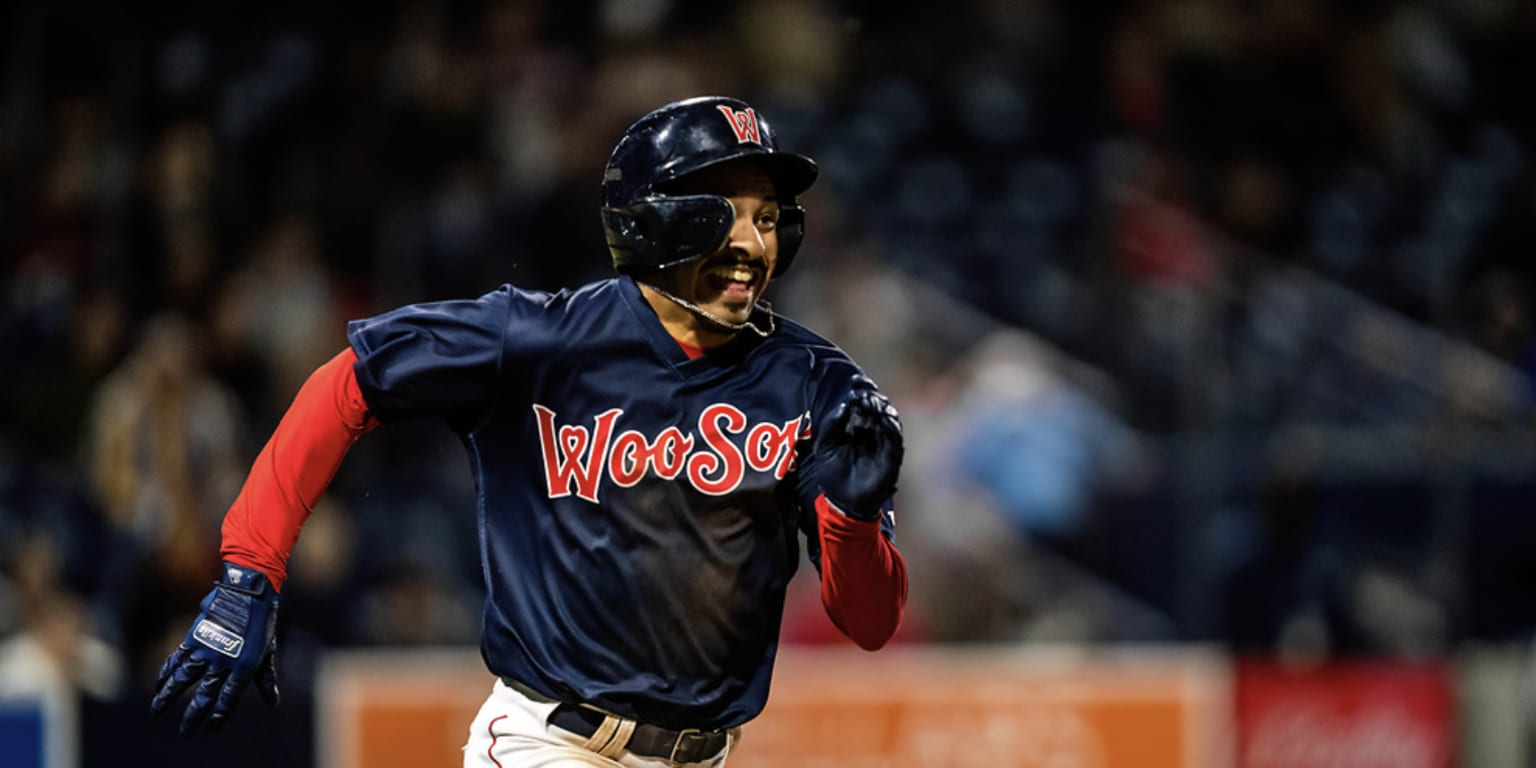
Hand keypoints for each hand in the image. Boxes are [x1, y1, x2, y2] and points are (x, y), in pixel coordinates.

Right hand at [151, 562, 279, 734]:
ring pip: (183, 679)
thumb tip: (272, 703)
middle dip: (193, 715)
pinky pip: (177, 658)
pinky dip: (167, 671)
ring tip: (156, 710)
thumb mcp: (268, 650)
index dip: (219, 716)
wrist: (248, 590)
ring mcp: (207, 650)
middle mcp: (223, 662)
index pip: (228, 699)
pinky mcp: (194, 637)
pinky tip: (159, 683)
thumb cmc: (262, 621)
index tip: (210, 729)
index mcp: (244, 668)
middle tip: (184, 733)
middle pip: (204, 695)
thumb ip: (266, 678)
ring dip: (168, 696)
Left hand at [816, 376, 903, 520]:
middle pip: (876, 409)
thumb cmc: (833, 474)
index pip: (862, 405)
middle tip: (863, 392)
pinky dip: (892, 428)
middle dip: (871, 398)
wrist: (842, 502)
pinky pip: (895, 440)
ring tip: (874, 402)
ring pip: (888, 421)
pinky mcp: (892, 458)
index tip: (855, 381)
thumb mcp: (827, 447)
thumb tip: (844, 404)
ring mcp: (883, 445)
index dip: (860, 392)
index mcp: (856, 429)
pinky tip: (886, 418)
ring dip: (883, 410)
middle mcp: (872, 434)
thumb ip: (833, 425)